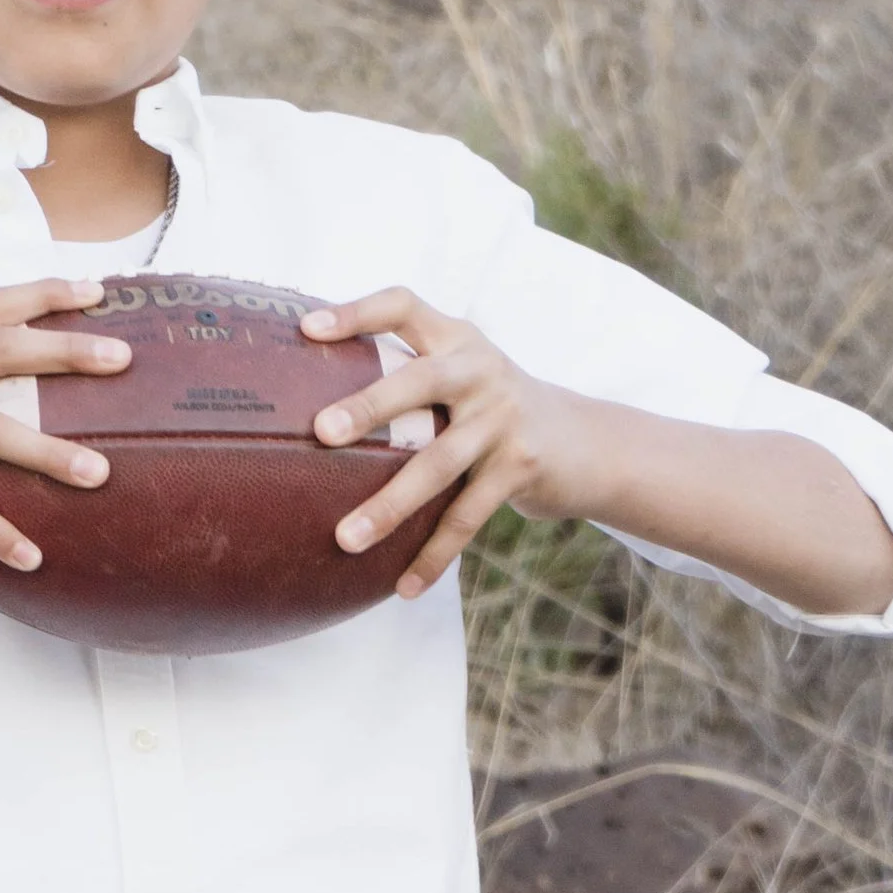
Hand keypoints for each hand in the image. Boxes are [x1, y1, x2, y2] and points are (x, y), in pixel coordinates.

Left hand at [301, 288, 590, 600]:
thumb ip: (408, 377)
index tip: (306, 330)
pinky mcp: (521, 466)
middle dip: (370, 406)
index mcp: (455, 338)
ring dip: (390, 506)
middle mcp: (481, 368)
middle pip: (419, 381)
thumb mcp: (462, 376)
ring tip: (345, 539)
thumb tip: (307, 410)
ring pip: (437, 464)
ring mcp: (504, 417)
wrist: (586, 443)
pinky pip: (467, 517)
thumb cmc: (492, 410)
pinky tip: (403, 587)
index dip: (356, 313)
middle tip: (322, 432)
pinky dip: (433, 555)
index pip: (403, 306)